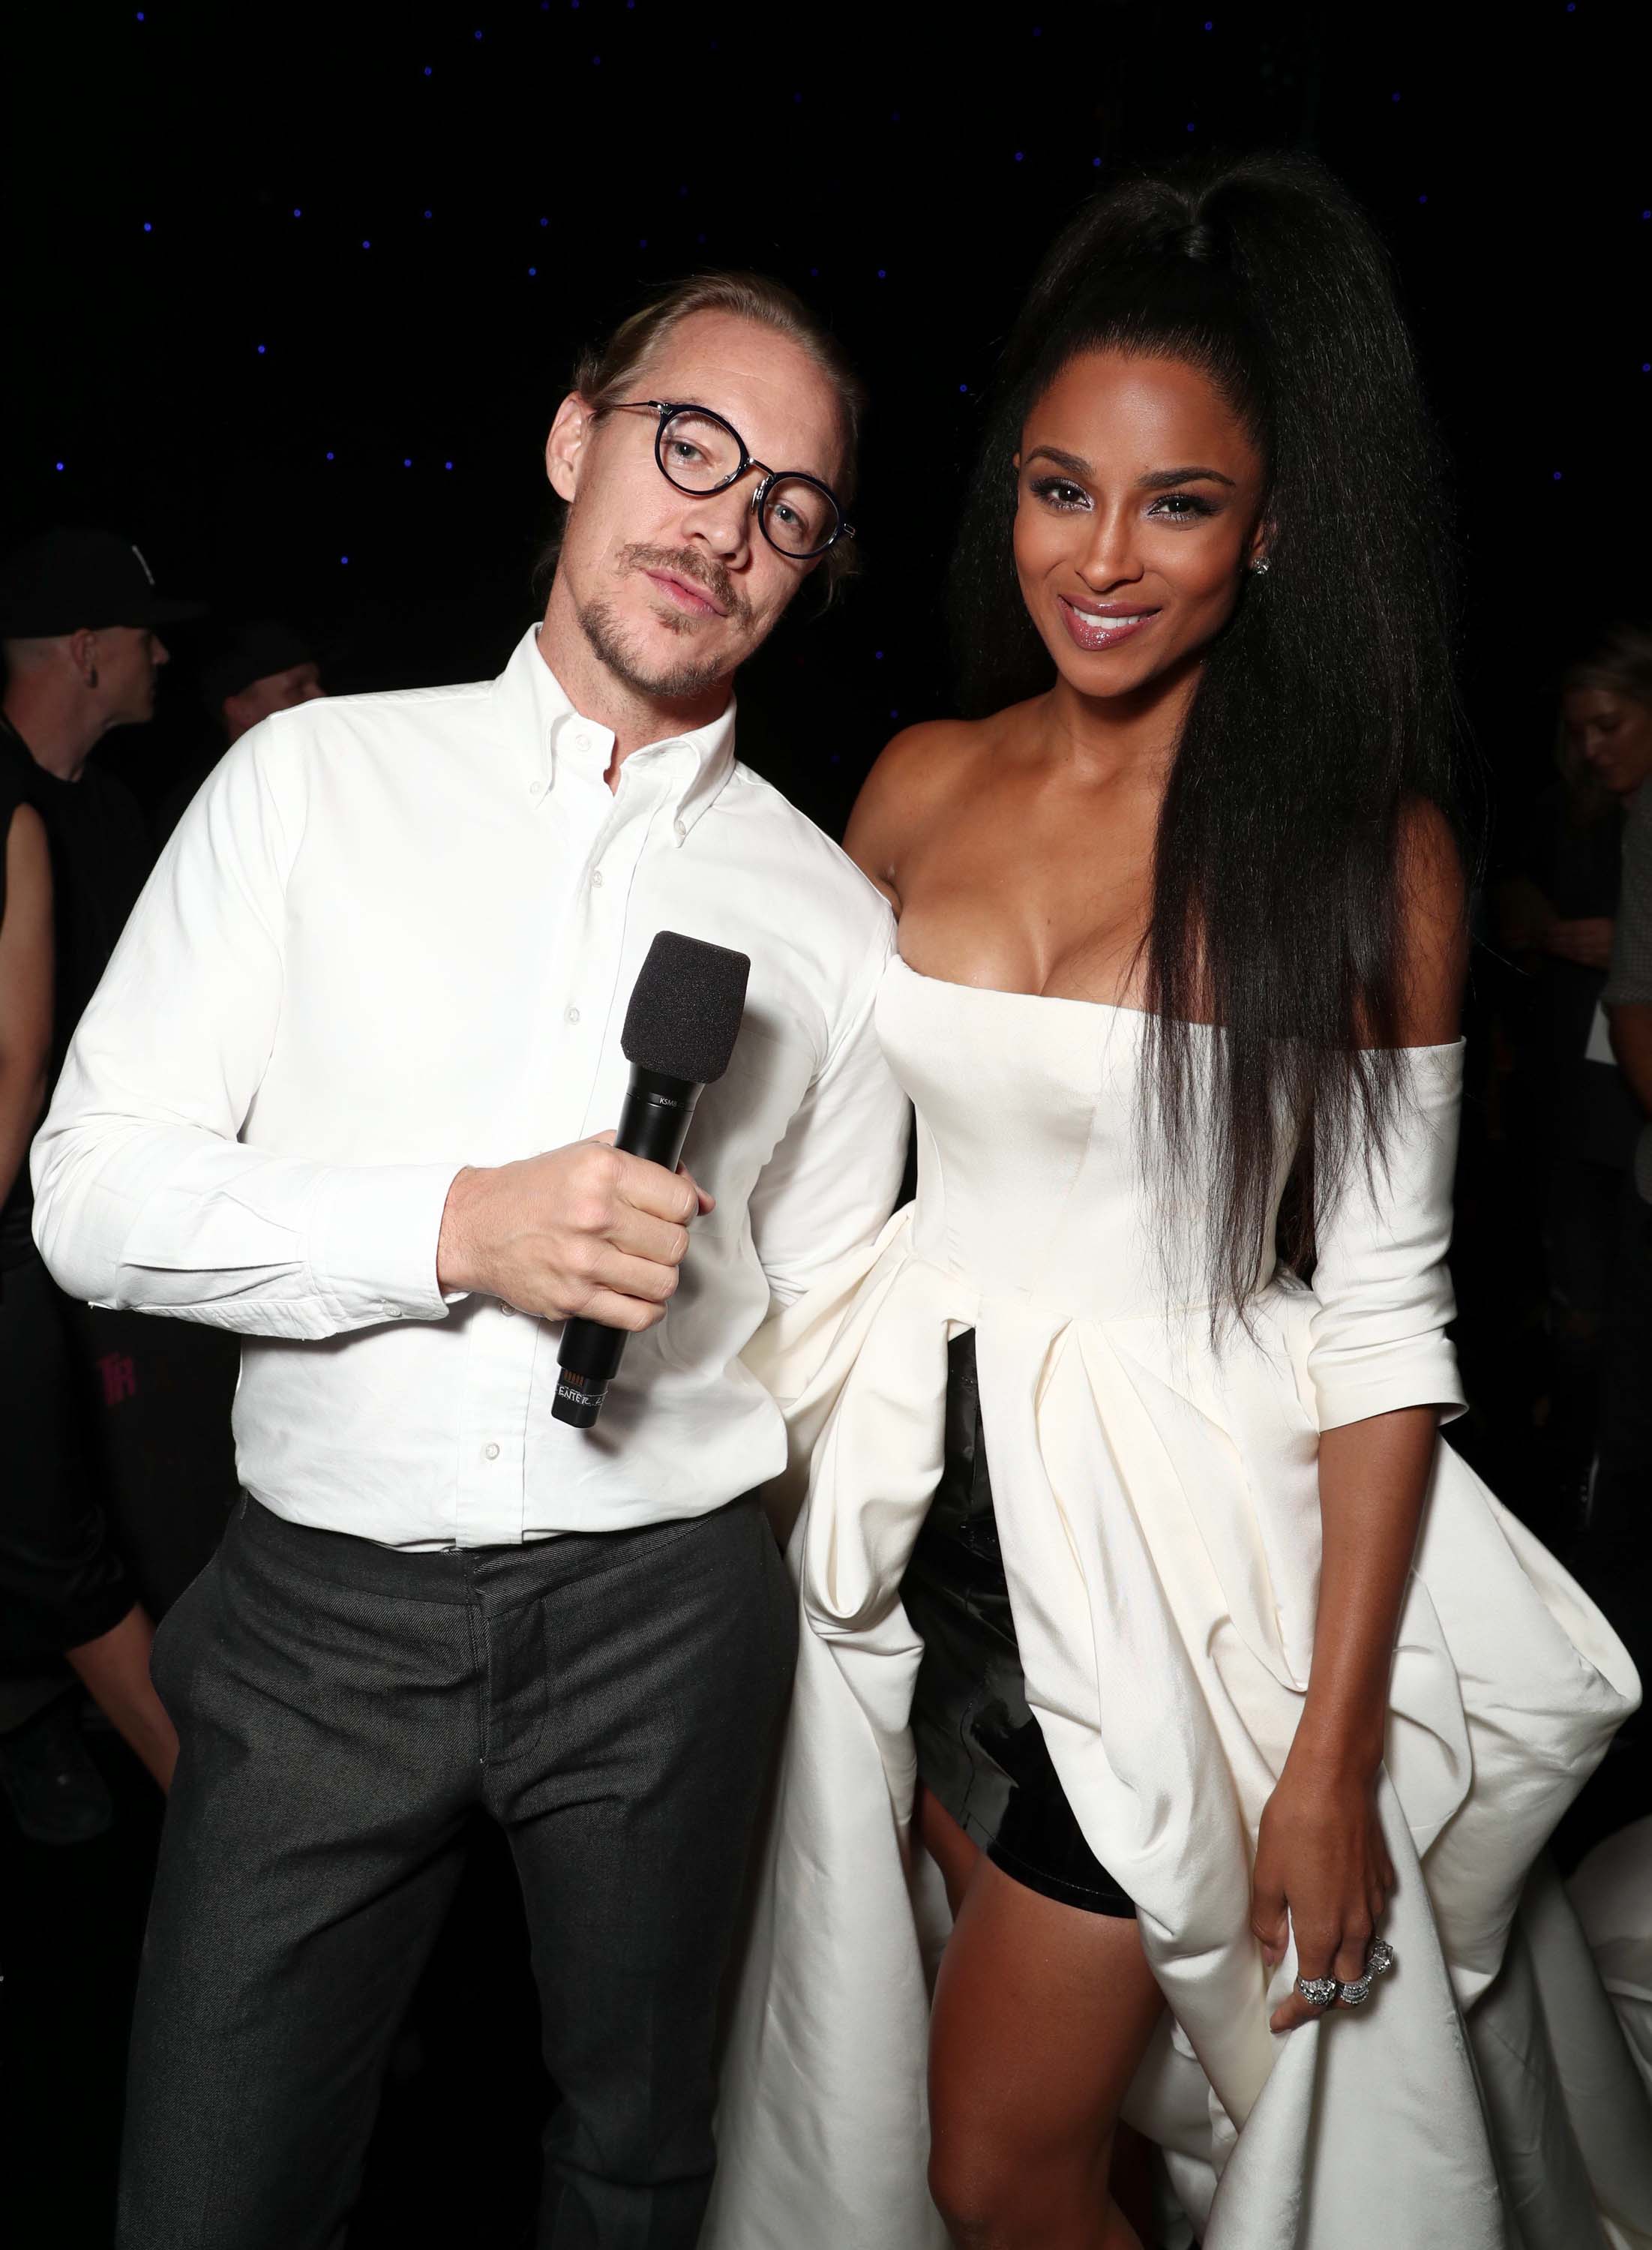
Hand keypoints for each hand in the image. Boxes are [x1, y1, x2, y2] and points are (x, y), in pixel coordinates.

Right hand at [436, 1134, 713, 1325]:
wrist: (476, 1226)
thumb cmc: (529, 1192)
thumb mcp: (586, 1156)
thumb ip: (647, 1167)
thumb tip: (700, 1198)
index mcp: (602, 1172)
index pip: (680, 1200)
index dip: (681, 1208)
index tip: (669, 1212)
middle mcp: (594, 1215)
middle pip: (675, 1244)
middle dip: (670, 1244)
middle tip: (651, 1240)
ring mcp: (584, 1261)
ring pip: (663, 1282)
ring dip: (659, 1277)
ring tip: (641, 1266)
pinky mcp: (574, 1298)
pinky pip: (638, 1316)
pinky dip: (645, 1309)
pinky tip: (634, 1295)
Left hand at [1250, 1760, 1394, 2031]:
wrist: (1334, 1780)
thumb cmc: (1293, 1824)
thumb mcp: (1266, 1875)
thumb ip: (1269, 1923)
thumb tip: (1272, 1955)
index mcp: (1322, 1930)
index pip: (1315, 1990)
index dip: (1298, 2012)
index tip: (1280, 2021)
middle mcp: (1355, 1925)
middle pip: (1350, 1983)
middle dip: (1327, 1999)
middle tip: (1302, 1997)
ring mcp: (1375, 1903)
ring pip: (1367, 1956)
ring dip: (1347, 1970)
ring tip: (1322, 1965)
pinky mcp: (1385, 1881)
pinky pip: (1375, 1923)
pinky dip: (1359, 1936)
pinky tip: (1340, 1919)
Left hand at [1546, 916, 1613, 969]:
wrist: (1636, 950)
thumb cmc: (1618, 934)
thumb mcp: (1605, 924)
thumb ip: (1587, 926)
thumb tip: (1564, 927)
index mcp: (1602, 925)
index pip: (1576, 927)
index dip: (1560, 928)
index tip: (1547, 928)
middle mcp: (1601, 938)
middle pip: (1572, 939)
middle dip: (1555, 939)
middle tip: (1540, 938)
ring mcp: (1601, 951)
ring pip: (1575, 950)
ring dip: (1559, 948)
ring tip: (1546, 946)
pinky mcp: (1601, 962)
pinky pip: (1581, 959)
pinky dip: (1568, 956)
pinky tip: (1559, 954)